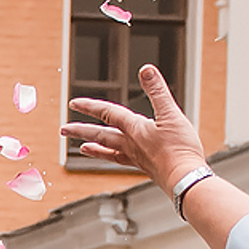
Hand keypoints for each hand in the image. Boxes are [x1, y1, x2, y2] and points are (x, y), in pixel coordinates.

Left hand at [62, 66, 208, 191]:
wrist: (184, 179)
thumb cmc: (179, 150)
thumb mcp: (171, 113)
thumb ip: (158, 91)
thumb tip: (146, 70)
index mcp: (135, 129)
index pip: (108, 113)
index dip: (90, 106)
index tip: (74, 104)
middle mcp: (130, 144)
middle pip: (100, 135)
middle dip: (81, 130)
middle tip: (64, 130)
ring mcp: (135, 157)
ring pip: (108, 150)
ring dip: (93, 147)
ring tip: (81, 148)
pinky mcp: (144, 168)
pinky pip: (121, 161)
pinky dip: (112, 158)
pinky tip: (114, 158)